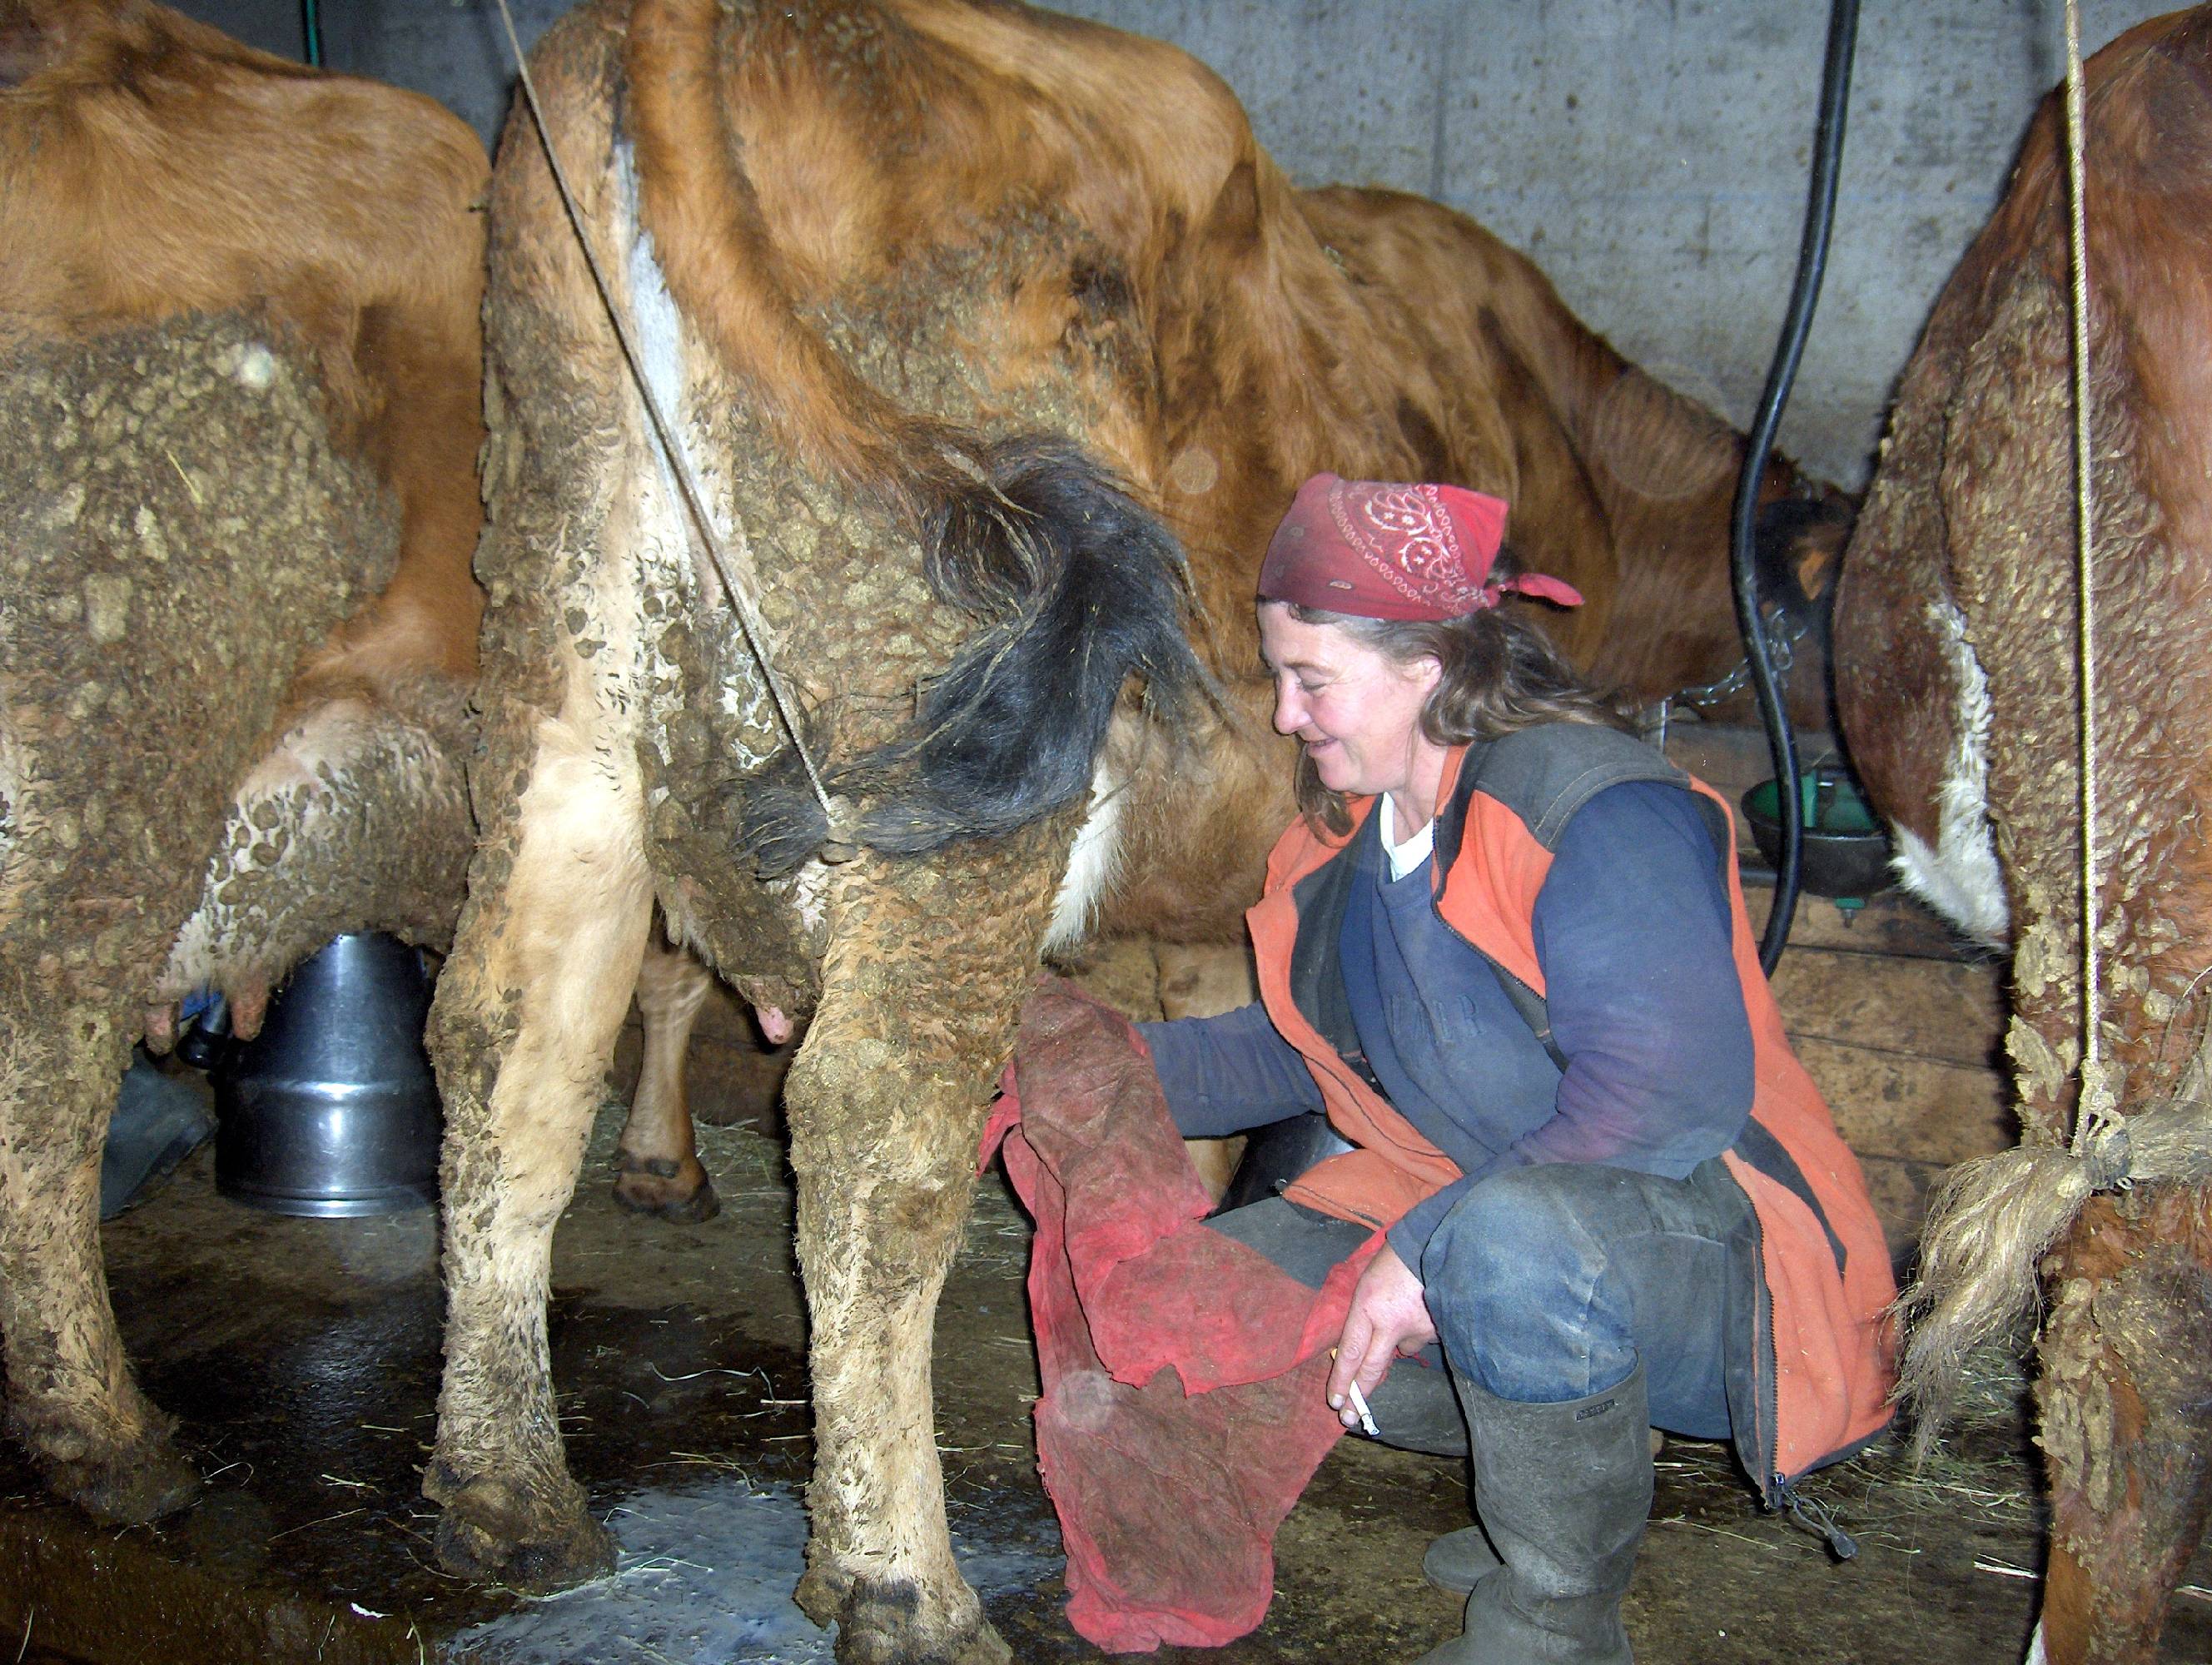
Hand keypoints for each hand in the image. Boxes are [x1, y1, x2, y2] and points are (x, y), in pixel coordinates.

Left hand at [1326, 1243, 1437, 1429]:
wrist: (1436, 1245)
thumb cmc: (1393, 1263)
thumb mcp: (1367, 1285)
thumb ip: (1363, 1319)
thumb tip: (1360, 1352)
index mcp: (1367, 1307)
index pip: (1350, 1353)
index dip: (1341, 1381)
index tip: (1335, 1402)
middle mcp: (1391, 1324)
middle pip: (1371, 1368)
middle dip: (1358, 1395)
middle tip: (1349, 1419)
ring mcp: (1417, 1330)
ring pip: (1401, 1350)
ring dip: (1398, 1340)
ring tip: (1405, 1309)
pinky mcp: (1439, 1331)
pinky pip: (1422, 1339)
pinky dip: (1418, 1330)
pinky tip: (1421, 1309)